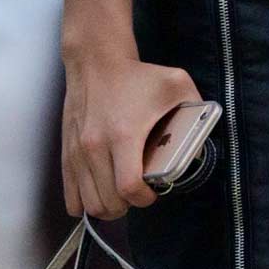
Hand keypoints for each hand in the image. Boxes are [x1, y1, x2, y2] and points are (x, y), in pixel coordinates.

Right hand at [62, 52, 203, 218]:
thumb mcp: (176, 85)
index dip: (144, 199)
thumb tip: (202, 145)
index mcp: (124, 135)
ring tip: (120, 194)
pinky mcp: (67, 152)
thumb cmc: (138, 75)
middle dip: (128, 206)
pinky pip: (71, 195)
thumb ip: (196, 112)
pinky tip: (100, 193)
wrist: (96, 62)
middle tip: (139, 193)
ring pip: (88, 203)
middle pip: (108, 202)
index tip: (153, 192)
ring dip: (108, 206)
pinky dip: (85, 202)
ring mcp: (77, 151)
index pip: (129, 188)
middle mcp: (95, 146)